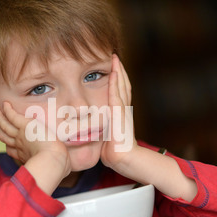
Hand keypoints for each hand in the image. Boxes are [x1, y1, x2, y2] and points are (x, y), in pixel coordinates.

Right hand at [0, 102, 71, 191]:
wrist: (52, 161)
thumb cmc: (57, 167)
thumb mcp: (55, 166)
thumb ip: (58, 165)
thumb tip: (66, 168)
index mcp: (25, 155)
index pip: (11, 149)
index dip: (8, 145)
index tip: (6, 142)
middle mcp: (20, 145)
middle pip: (4, 136)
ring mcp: (20, 135)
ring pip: (5, 126)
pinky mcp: (24, 126)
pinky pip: (12, 116)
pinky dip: (7, 110)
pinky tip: (5, 104)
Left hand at [100, 55, 136, 171]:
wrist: (125, 159)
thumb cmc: (115, 152)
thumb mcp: (106, 137)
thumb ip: (101, 130)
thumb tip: (91, 131)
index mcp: (121, 114)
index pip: (120, 92)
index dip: (117, 80)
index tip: (113, 69)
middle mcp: (124, 109)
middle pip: (123, 84)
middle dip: (119, 71)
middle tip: (114, 57)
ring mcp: (123, 110)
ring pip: (122, 85)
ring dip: (118, 71)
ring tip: (114, 58)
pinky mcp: (119, 113)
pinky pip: (117, 93)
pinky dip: (116, 82)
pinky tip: (114, 72)